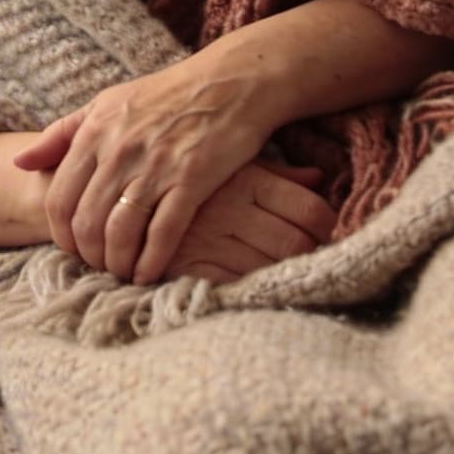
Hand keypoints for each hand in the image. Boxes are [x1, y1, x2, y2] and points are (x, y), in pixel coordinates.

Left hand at [13, 52, 283, 283]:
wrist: (230, 81)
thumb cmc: (166, 94)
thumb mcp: (105, 103)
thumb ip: (60, 134)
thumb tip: (19, 163)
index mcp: (94, 132)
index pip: (59, 200)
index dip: (61, 236)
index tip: (73, 250)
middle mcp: (119, 151)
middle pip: (86, 223)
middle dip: (88, 256)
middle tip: (99, 267)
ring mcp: (156, 166)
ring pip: (119, 233)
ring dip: (117, 263)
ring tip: (122, 273)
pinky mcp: (192, 179)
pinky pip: (163, 233)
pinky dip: (151, 261)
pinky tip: (148, 274)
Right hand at [158, 162, 334, 284]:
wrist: (125, 190)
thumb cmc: (190, 175)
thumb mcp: (233, 163)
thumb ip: (278, 175)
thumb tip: (319, 176)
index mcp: (246, 178)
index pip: (310, 208)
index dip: (329, 227)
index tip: (329, 236)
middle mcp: (231, 207)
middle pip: (296, 243)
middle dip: (312, 257)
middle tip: (315, 261)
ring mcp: (210, 238)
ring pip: (270, 268)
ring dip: (283, 277)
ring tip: (286, 275)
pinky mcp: (188, 265)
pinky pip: (236, 286)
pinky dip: (250, 291)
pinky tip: (253, 285)